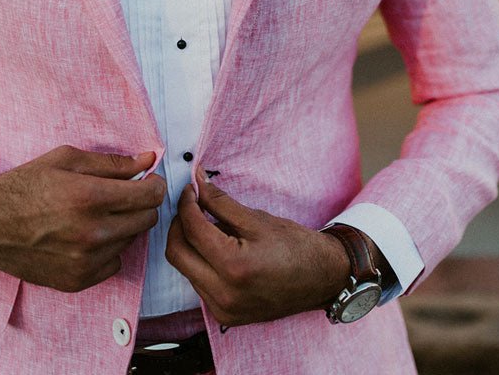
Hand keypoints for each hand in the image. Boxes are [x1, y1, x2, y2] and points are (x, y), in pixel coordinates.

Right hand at [0, 146, 165, 292]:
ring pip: (131, 240)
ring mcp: (85, 262)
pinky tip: (87, 236)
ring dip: (123, 224)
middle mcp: (92, 233)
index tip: (147, 179)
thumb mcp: (68, 159)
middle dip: (141, 202)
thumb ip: (113, 162)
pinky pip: (114, 263)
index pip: (150, 195)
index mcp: (90, 197)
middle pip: (146, 219)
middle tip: (124, 194)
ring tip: (98, 213)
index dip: (154, 183)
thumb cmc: (26, 186)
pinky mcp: (77, 281)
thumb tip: (148, 159)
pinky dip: (108, 249)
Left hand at [165, 166, 350, 326]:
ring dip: (188, 244)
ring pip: (185, 270)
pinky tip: (215, 247)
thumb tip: (197, 183)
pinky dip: (199, 262)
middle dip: (178, 225)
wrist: (321, 278)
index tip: (190, 189)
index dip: (187, 204)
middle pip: (176, 254)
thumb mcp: (257, 218)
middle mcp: (223, 293)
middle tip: (190, 205)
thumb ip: (220, 202)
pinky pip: (198, 283)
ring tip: (205, 224)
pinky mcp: (224, 315)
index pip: (192, 230)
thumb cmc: (295, 246)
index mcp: (234, 266)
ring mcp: (222, 308)